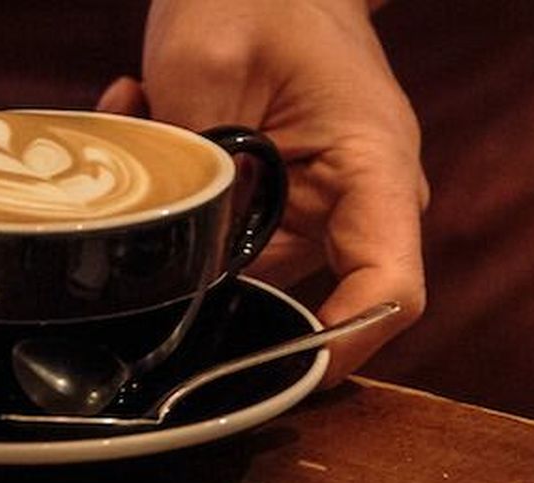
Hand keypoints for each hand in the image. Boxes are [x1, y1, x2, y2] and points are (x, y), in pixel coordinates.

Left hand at [107, 0, 428, 383]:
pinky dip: (184, 195)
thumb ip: (200, 166)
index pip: (388, 289)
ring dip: (188, 218)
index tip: (266, 368)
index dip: (338, 345)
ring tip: (144, 126)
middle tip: (153, 205)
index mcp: (373, 168)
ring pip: (247, 266)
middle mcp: (359, 201)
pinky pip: (227, 233)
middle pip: (302, 294)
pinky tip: (148, 118)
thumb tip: (183, 251)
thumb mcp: (209, 64)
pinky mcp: (284, 200)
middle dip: (213, 274)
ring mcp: (321, 204)